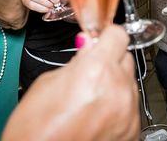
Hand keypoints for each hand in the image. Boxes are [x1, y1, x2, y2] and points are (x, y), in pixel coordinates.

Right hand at [2, 25, 138, 140]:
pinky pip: (130, 108)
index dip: (106, 36)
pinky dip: (117, 108)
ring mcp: (128, 113)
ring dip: (114, 85)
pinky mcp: (132, 132)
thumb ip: (76, 61)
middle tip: (89, 71)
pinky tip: (96, 116)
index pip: (118, 35)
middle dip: (110, 60)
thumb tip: (88, 46)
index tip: (100, 39)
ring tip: (89, 100)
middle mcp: (118, 89)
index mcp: (96, 70)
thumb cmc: (34, 130)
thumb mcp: (47, 83)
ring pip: (128, 84)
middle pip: (125, 58)